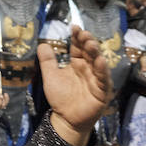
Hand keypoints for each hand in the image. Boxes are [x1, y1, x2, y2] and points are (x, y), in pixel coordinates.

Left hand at [39, 26, 111, 145]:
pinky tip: (100, 61)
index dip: (77, 37)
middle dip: (87, 42)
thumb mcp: (51, 77)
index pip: (79, 47)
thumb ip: (47, 61)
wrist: (65, 118)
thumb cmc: (60, 97)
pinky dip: (102, 70)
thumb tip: (42, 44)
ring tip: (91, 44)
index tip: (74, 27)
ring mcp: (96, 79)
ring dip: (96, 53)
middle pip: (90, 52)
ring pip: (98, 63)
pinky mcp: (102, 91)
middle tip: (83, 33)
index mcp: (78, 64)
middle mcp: (88, 69)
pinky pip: (103, 79)